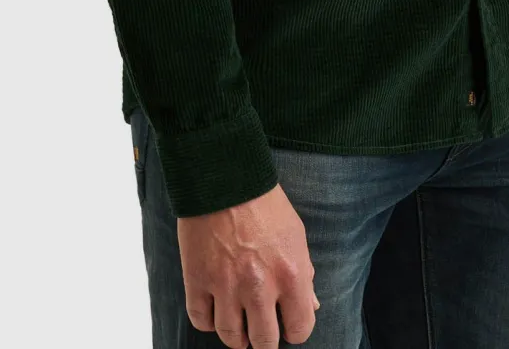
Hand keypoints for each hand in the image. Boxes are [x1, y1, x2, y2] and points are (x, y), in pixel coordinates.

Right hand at [178, 181, 318, 347]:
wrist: (224, 177)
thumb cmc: (263, 202)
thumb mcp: (295, 233)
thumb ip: (304, 273)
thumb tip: (311, 305)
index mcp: (291, 275)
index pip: (300, 329)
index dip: (295, 330)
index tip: (288, 324)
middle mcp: (259, 287)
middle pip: (264, 342)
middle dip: (265, 341)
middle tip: (262, 332)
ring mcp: (226, 286)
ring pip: (231, 338)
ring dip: (237, 336)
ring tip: (239, 326)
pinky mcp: (197, 280)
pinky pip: (200, 320)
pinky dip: (208, 321)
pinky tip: (215, 309)